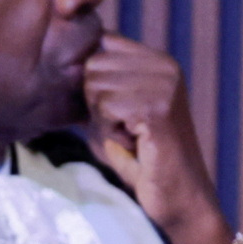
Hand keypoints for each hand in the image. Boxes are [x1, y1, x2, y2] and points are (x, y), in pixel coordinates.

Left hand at [74, 31, 239, 243]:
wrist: (180, 200)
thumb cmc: (143, 161)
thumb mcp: (118, 112)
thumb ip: (99, 83)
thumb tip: (62, 61)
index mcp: (158, 61)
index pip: (100, 43)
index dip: (94, 83)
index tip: (120, 115)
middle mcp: (165, 66)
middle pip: (93, 66)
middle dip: (97, 104)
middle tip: (127, 130)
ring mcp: (164, 85)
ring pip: (95, 87)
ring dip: (104, 121)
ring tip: (133, 139)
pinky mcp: (157, 108)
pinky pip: (105, 108)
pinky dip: (111, 134)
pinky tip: (135, 146)